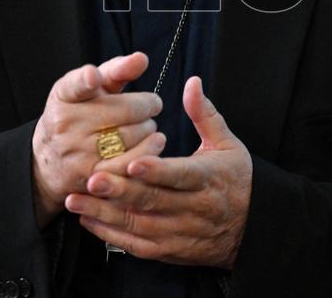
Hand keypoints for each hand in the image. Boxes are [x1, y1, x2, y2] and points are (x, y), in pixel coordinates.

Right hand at [31, 52, 166, 226]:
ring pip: (132, 137)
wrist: (48, 161)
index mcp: (64, 96)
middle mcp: (66, 124)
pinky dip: (148, 152)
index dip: (85, 81)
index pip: (75, 85)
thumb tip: (142, 58)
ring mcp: (77, 153)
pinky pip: (131, 164)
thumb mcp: (89, 89)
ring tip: (148, 126)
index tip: (93, 77)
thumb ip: (116, 70)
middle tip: (150, 107)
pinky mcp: (91, 178)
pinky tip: (153, 143)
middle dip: (146, 106)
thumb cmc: (77, 116)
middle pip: (125, 110)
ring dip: (149, 130)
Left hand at [64, 76, 252, 268]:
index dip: (157, 171)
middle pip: (154, 201)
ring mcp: (181, 232)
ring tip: (77, 200)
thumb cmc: (237, 179)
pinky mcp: (171, 250)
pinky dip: (112, 235)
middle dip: (120, 191)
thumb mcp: (227, 143)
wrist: (254, 228)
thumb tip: (192, 82)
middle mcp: (194, 208)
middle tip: (91, 180)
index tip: (132, 163)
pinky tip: (89, 220)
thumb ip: (205, 114)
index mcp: (208, 179)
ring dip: (107, 214)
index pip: (180, 175)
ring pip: (141, 225)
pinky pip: (138, 246)